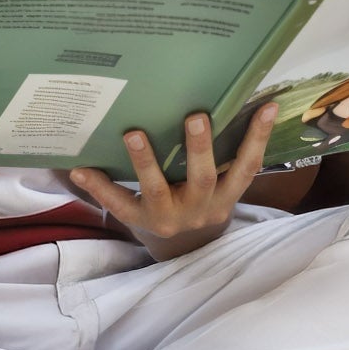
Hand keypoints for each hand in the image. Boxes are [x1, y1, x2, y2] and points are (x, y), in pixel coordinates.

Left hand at [70, 104, 276, 259]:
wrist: (183, 250)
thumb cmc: (202, 201)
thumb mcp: (220, 187)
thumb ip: (226, 154)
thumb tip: (242, 99)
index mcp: (225, 197)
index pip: (247, 167)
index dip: (259, 138)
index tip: (269, 106)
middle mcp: (199, 208)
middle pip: (202, 178)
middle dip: (200, 148)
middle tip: (196, 116)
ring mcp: (167, 217)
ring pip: (157, 189)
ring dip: (145, 161)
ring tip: (134, 134)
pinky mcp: (138, 222)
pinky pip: (117, 204)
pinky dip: (98, 186)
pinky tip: (80, 167)